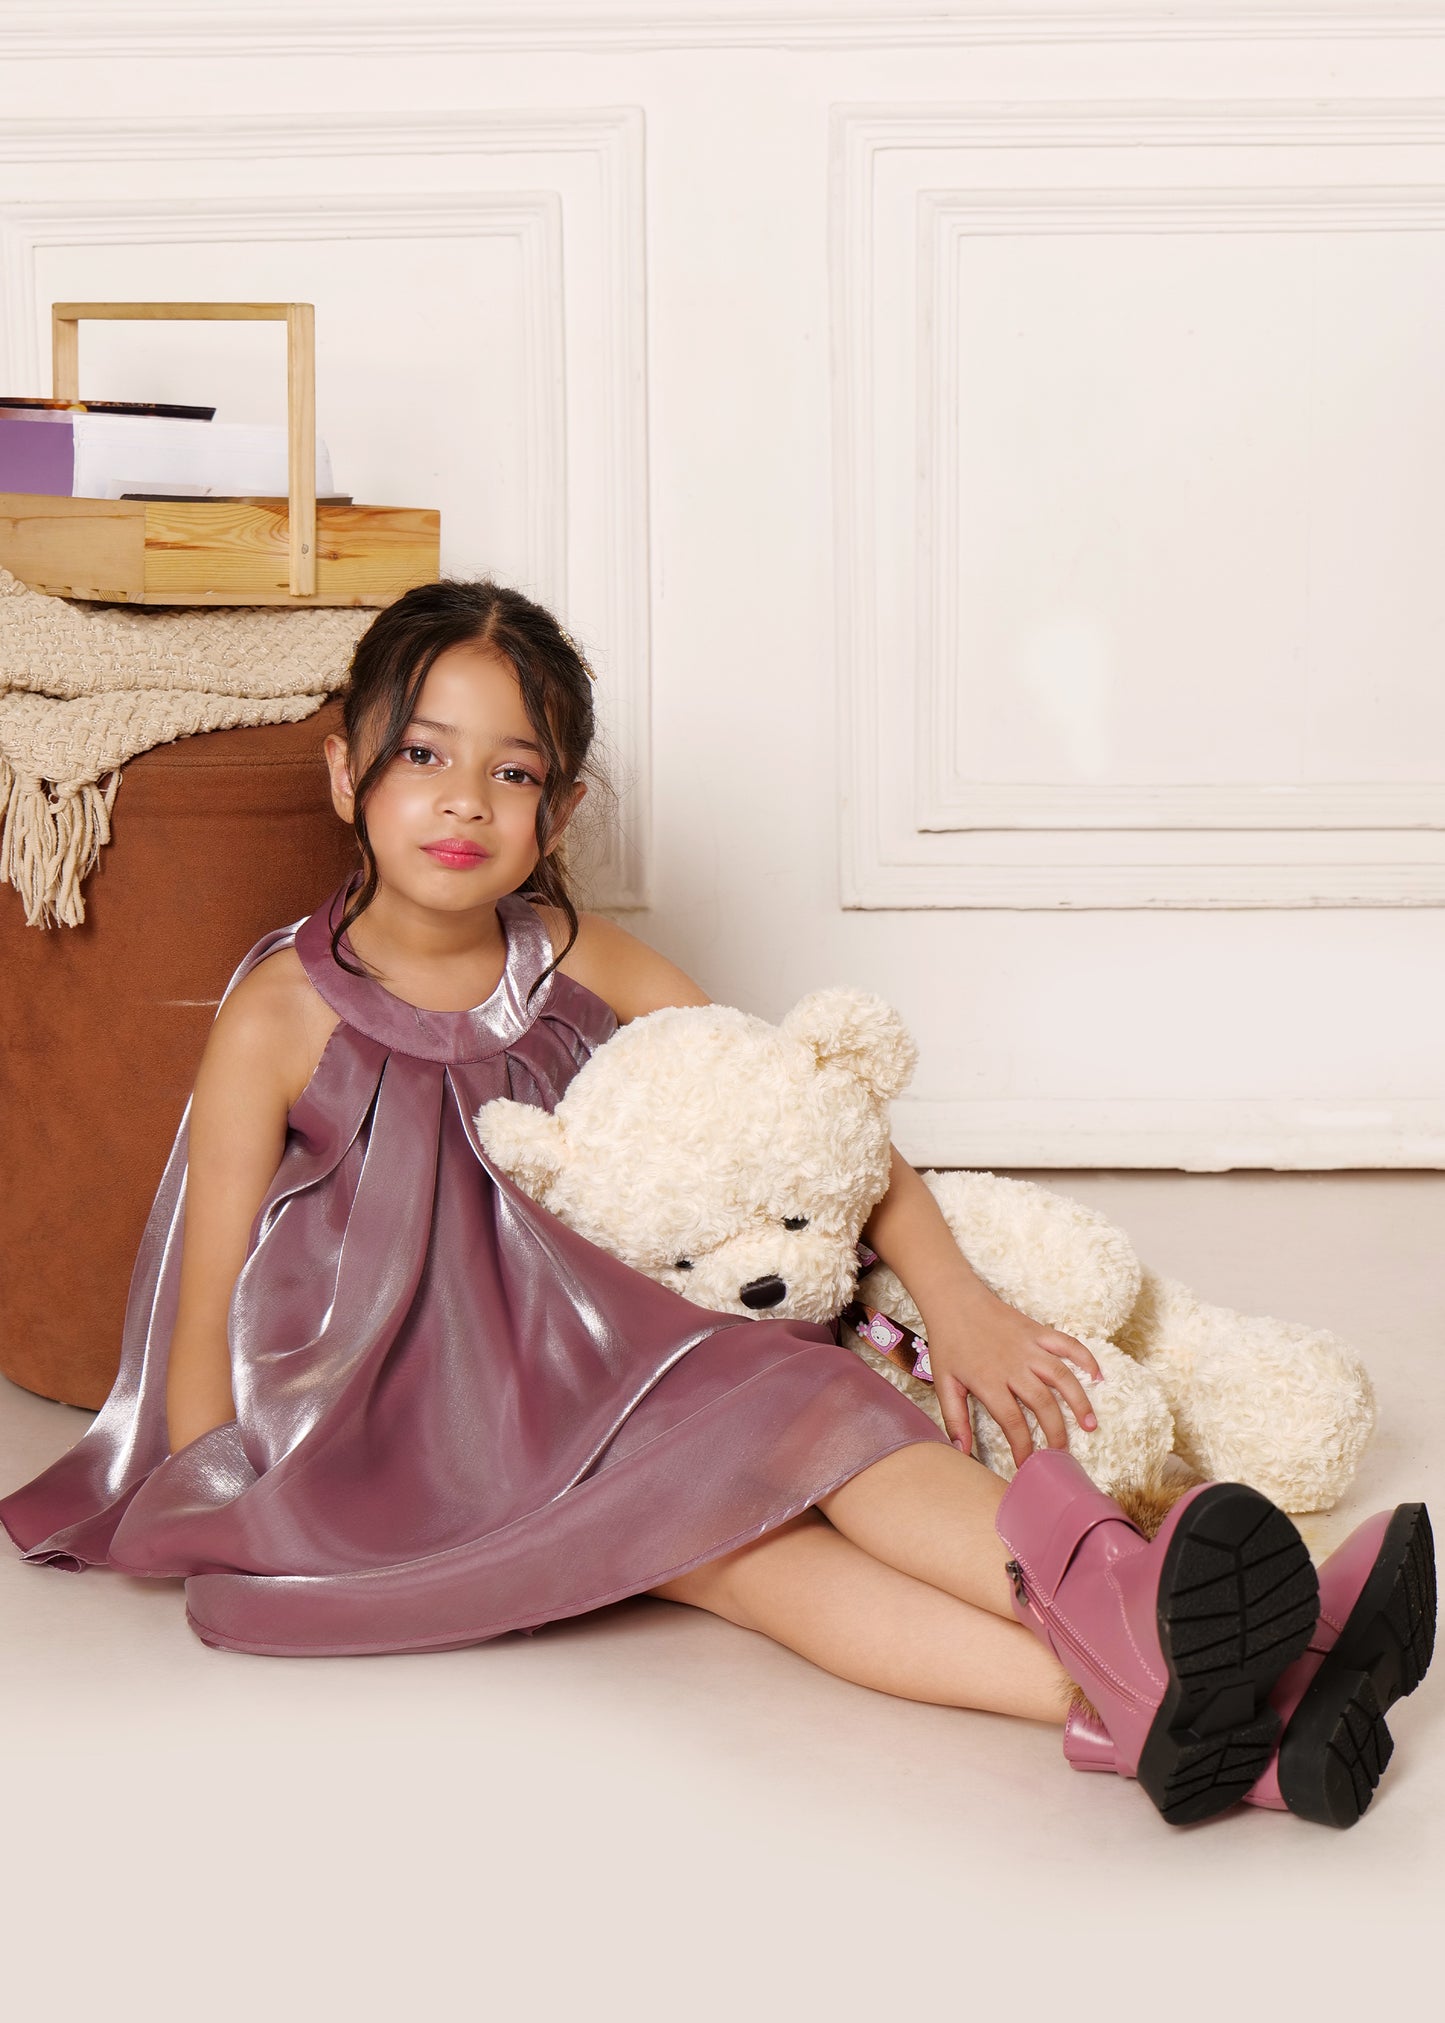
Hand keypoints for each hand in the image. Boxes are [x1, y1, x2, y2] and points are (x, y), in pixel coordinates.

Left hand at [924, 1287, 1102, 1467]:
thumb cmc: (949, 1344)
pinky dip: (1085, 1358)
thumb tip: (961, 1451)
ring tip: (1090, 1425)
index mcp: (989, 1381)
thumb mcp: (944, 1383)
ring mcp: (1029, 1347)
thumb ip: (954, 1418)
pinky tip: (1098, 1376)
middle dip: (1056, 1432)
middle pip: (1043, 1403)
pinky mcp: (1038, 1331)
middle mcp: (1013, 1365)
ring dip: (1079, 1401)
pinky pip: (1068, 1344)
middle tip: (1062, 1454)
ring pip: (1061, 1377)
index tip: (1028, 1465)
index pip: (1013, 1421)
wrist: (954, 1299)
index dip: (1023, 1447)